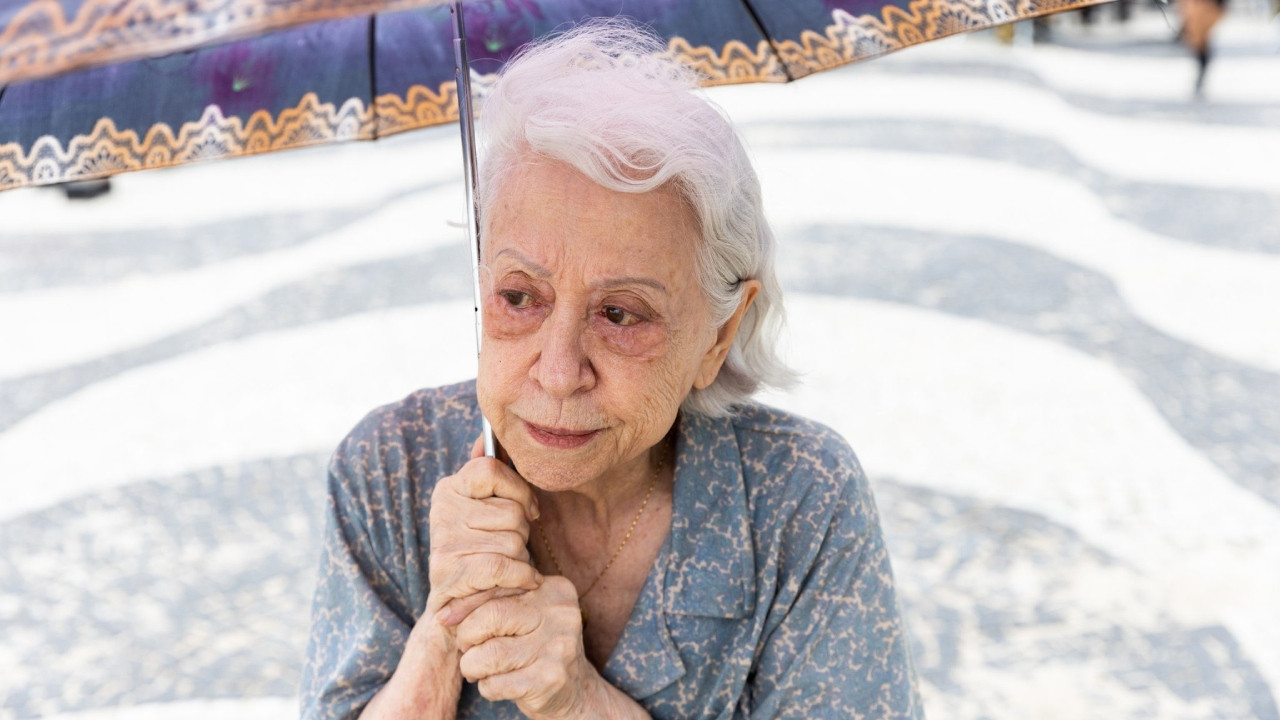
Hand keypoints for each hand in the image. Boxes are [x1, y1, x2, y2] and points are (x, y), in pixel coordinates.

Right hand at [426, 435, 542, 629]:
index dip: (519, 491)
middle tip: (509, 548)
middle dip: (522, 533)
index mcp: (450, 488)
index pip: (490, 469)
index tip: (529, 510)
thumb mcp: (490, 513)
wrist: (459, 610)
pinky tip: (523, 582)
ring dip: (521, 559)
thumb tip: (487, 434)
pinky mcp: (450, 572)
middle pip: (511, 510)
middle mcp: (442, 510)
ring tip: (506, 567)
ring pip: (512, 539)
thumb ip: (496, 478)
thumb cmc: (484, 554)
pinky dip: (521, 577)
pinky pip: (504, 566)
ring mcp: (443, 541)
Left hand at [456, 576, 598, 718]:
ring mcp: (558, 647)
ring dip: (472, 666)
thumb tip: (444, 613)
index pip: (497, 586)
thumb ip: (491, 603)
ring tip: (478, 669)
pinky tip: (497, 684)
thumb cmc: (535, 647)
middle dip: (466, 636)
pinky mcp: (550, 680)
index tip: (446, 619)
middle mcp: (560, 614)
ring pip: (489, 654)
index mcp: (554, 589)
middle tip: (467, 649)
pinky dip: (486, 687)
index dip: (463, 605)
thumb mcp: (521, 616)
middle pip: (491, 616)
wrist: (573, 690)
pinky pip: (496, 684)